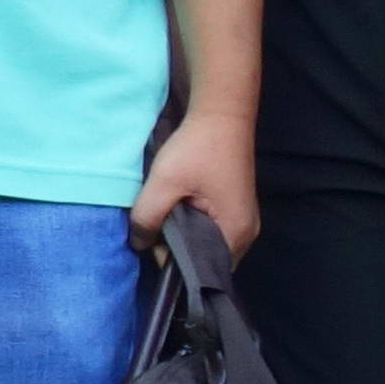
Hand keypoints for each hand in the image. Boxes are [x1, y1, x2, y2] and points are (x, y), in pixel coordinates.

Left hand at [129, 109, 259, 259]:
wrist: (222, 113)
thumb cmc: (198, 147)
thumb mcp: (164, 183)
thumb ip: (147, 218)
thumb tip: (139, 245)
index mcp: (235, 234)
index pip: (203, 270)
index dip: (173, 263)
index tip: (150, 247)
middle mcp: (246, 234)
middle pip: (205, 259)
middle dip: (177, 250)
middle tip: (151, 233)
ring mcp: (243, 220)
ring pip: (206, 243)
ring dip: (183, 236)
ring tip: (161, 222)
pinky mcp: (235, 207)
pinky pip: (211, 229)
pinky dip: (192, 226)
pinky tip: (174, 212)